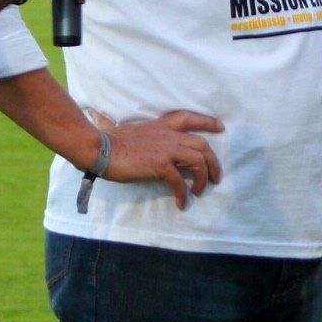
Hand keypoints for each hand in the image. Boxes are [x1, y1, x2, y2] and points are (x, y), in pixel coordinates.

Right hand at [94, 109, 224, 208]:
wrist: (100, 148)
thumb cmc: (110, 142)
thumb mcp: (136, 133)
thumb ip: (149, 139)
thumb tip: (153, 152)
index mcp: (161, 126)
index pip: (189, 118)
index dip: (207, 122)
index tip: (220, 128)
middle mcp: (168, 135)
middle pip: (202, 144)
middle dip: (213, 161)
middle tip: (215, 176)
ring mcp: (166, 149)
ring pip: (198, 160)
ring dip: (202, 178)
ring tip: (199, 191)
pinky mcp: (160, 164)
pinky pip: (179, 181)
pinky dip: (182, 193)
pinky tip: (181, 203)